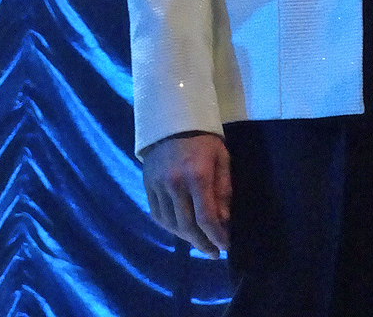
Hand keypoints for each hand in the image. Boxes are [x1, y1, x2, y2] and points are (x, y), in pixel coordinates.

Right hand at [141, 131, 230, 256]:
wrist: (171, 120)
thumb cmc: (203, 139)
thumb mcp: (221, 158)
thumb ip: (223, 189)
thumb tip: (223, 220)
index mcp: (197, 176)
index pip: (206, 218)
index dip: (216, 236)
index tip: (225, 247)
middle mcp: (175, 184)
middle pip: (187, 226)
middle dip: (202, 243)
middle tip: (213, 252)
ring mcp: (158, 186)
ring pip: (172, 224)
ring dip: (187, 238)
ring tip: (199, 242)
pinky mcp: (148, 186)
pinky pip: (158, 216)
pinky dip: (170, 227)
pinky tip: (181, 229)